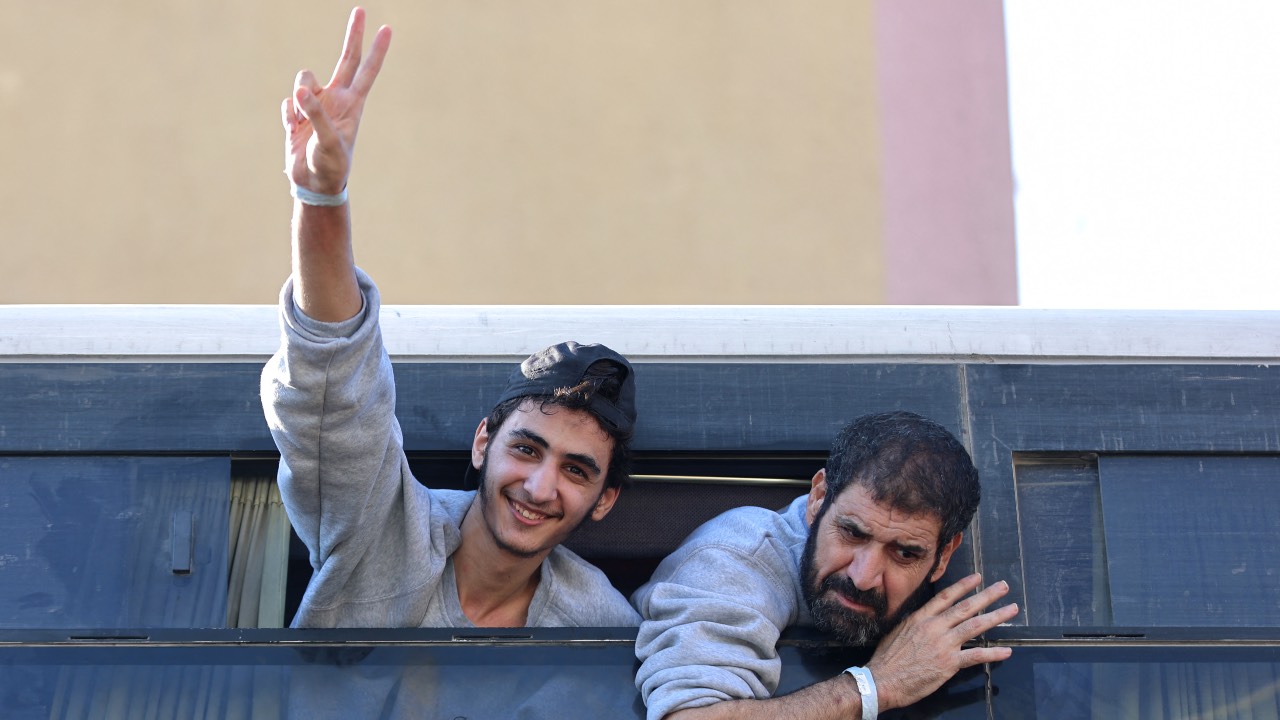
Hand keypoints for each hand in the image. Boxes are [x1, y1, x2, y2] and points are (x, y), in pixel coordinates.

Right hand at [281, 7, 391, 194]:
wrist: (314, 184)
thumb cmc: (330, 165)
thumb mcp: (328, 141)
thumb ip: (315, 114)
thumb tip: (301, 89)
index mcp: (351, 104)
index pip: (366, 71)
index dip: (376, 51)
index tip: (386, 29)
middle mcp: (336, 99)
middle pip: (346, 59)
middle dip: (353, 35)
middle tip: (360, 10)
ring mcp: (316, 105)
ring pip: (303, 80)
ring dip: (300, 98)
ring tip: (302, 122)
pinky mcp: (296, 115)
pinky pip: (287, 104)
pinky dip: (288, 115)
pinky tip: (294, 131)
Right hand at [864, 573, 1017, 711]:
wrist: (883, 680)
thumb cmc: (887, 659)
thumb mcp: (898, 632)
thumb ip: (915, 624)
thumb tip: (924, 619)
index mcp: (920, 618)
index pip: (946, 597)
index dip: (963, 586)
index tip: (977, 578)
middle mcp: (934, 627)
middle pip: (965, 607)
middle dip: (987, 595)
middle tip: (1002, 587)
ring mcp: (943, 644)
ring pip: (975, 626)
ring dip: (996, 616)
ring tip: (1011, 609)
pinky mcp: (949, 663)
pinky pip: (976, 655)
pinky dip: (993, 653)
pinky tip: (1006, 651)